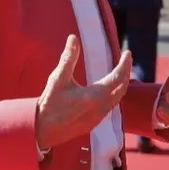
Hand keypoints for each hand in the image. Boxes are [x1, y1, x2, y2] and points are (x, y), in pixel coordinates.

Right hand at [35, 35, 131, 150]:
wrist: (41, 131)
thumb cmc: (48, 104)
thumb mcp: (57, 79)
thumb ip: (68, 58)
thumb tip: (73, 38)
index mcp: (94, 96)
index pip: (118, 77)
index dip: (125, 64)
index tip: (127, 53)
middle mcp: (101, 108)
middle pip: (122, 88)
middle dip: (126, 73)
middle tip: (126, 60)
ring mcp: (98, 118)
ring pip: (117, 99)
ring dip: (121, 85)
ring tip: (120, 72)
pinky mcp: (94, 123)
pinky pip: (111, 107)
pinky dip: (114, 95)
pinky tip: (109, 90)